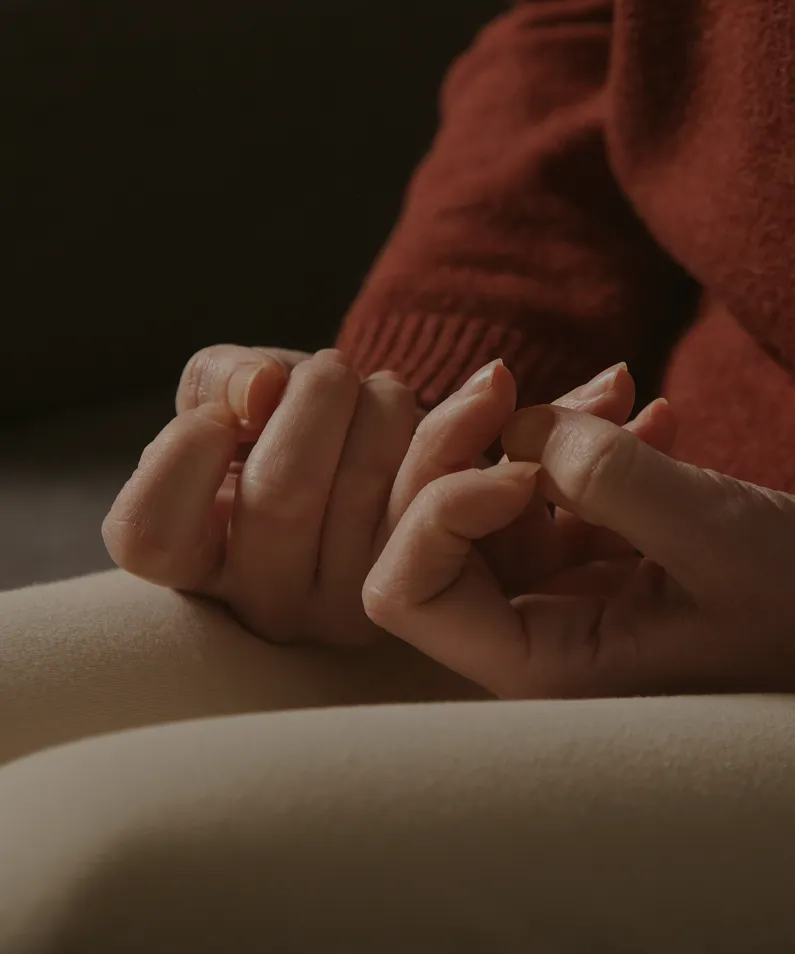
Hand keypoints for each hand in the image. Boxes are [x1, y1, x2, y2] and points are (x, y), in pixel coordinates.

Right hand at [104, 348, 414, 644]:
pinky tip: (423, 409)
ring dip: (377, 402)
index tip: (221, 417)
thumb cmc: (283, 433)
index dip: (181, 455)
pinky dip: (431, 428)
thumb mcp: (228, 400)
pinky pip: (424, 494)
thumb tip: (258, 389)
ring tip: (378, 391)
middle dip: (314, 396)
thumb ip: (216, 381)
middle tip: (330, 370)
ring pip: (360, 484)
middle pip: (280, 491)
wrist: (376, 472)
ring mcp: (340, 608)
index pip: (148, 534)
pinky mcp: (409, 584)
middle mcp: (262, 601)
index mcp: (195, 563)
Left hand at [363, 371, 791, 698]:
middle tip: (509, 378)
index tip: (522, 468)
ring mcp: (558, 589)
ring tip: (618, 390)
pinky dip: (584, 438)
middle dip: (456, 445)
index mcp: (538, 664)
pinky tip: (649, 414)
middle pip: (423, 531)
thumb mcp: (715, 542)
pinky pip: (550, 484)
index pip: (402, 592)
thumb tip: (519, 427)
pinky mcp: (595, 555)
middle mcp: (530, 632)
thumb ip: (609, 479)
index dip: (437, 510)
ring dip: (534, 426)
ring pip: (482, 494)